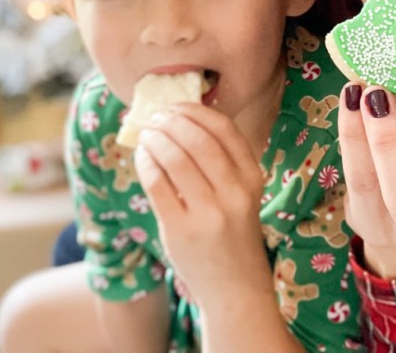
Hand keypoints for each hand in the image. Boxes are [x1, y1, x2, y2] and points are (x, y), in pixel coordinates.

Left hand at [133, 105, 271, 306]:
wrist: (235, 289)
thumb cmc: (233, 236)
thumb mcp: (242, 196)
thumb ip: (222, 164)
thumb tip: (181, 123)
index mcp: (253, 178)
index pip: (225, 129)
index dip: (197, 111)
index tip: (178, 106)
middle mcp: (235, 193)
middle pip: (198, 139)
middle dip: (171, 120)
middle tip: (156, 116)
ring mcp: (209, 213)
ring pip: (175, 159)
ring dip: (155, 138)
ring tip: (146, 133)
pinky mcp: (181, 230)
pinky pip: (157, 184)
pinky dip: (146, 163)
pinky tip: (142, 156)